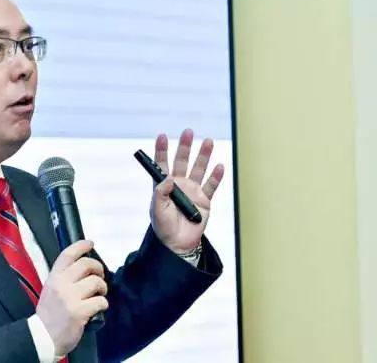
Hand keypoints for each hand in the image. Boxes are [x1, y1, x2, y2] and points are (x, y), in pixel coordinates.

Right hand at [36, 240, 107, 355]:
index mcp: (54, 277)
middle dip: (98, 268)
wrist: (44, 337)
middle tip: (100, 276)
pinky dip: (103, 304)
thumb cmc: (50, 313)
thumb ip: (64, 277)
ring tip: (100, 294)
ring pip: (96, 282)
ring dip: (102, 288)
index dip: (81, 246)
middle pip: (87, 264)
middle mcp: (61, 284)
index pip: (68, 254)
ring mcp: (70, 298)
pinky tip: (98, 307)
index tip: (90, 243)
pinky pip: (100, 301)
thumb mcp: (51, 289)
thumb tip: (84, 266)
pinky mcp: (79, 312)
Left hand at [150, 128, 224, 252]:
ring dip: (203, 156)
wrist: (178, 244)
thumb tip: (168, 178)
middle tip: (188, 132)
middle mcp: (179, 184)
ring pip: (199, 169)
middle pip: (182, 161)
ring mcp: (193, 191)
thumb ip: (160, 194)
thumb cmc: (164, 227)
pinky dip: (216, 177)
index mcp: (164, 185)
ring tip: (208, 141)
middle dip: (185, 146)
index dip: (162, 149)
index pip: (162, 164)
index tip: (162, 135)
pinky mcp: (204, 200)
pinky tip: (219, 166)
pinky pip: (211, 186)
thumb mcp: (156, 211)